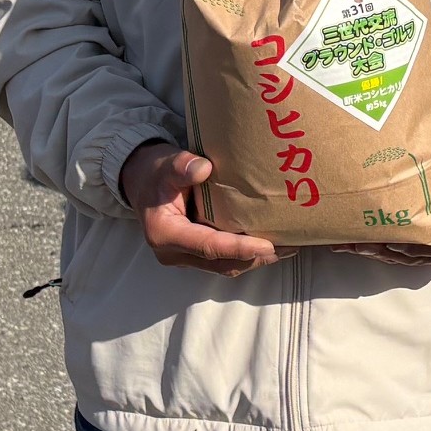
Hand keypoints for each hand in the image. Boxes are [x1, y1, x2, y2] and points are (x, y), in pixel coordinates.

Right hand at [120, 142, 290, 276]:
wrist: (142, 181)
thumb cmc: (155, 172)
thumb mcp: (165, 164)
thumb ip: (181, 166)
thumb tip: (204, 168)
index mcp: (165, 234)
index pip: (208, 247)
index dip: (239, 248)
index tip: (268, 245)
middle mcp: (174, 253)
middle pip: (221, 263)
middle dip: (255, 258)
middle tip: (288, 247)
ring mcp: (184, 257)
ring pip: (224, 266)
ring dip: (254, 259)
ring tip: (287, 248)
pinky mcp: (195, 254)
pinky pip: (223, 260)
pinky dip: (246, 254)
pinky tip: (270, 245)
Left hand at [332, 152, 430, 265]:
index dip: (414, 245)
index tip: (389, 238)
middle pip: (416, 255)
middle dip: (385, 249)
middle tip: (354, 240)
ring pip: (407, 257)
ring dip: (378, 251)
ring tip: (348, 243)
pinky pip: (407, 252)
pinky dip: (384, 247)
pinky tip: (360, 242)